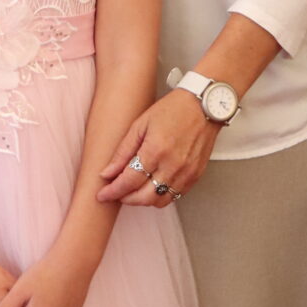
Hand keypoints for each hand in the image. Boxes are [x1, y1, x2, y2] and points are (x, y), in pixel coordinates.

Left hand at [97, 89, 217, 208]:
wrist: (203, 105)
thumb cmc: (173, 109)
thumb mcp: (140, 125)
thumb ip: (123, 152)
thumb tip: (107, 173)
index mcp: (155, 150)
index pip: (129, 181)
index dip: (113, 191)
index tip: (102, 195)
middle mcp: (172, 165)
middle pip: (144, 197)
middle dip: (126, 199)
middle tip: (116, 193)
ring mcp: (186, 172)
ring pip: (159, 201)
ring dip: (143, 200)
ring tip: (133, 190)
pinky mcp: (196, 175)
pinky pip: (175, 195)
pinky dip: (160, 196)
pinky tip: (152, 186)